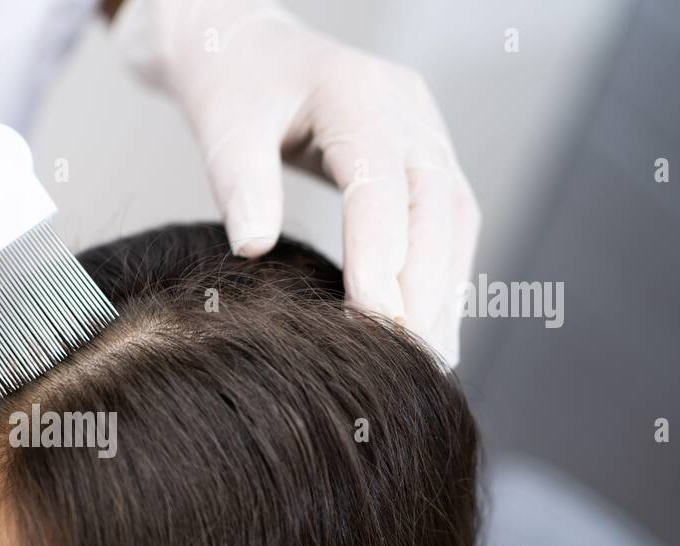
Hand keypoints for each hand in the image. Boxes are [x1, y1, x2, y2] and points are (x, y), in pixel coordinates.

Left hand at [111, 0, 479, 366]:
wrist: (251, 50)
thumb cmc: (234, 88)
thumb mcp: (224, 125)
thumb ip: (239, 181)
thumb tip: (252, 247)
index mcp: (357, 94)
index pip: (381, 184)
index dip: (381, 256)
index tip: (374, 323)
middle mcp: (408, 110)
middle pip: (436, 206)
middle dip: (426, 288)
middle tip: (411, 360)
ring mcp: (425, 132)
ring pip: (454, 218)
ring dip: (445, 291)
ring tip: (429, 360)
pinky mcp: (425, 158)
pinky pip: (448, 221)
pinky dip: (442, 276)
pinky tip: (427, 327)